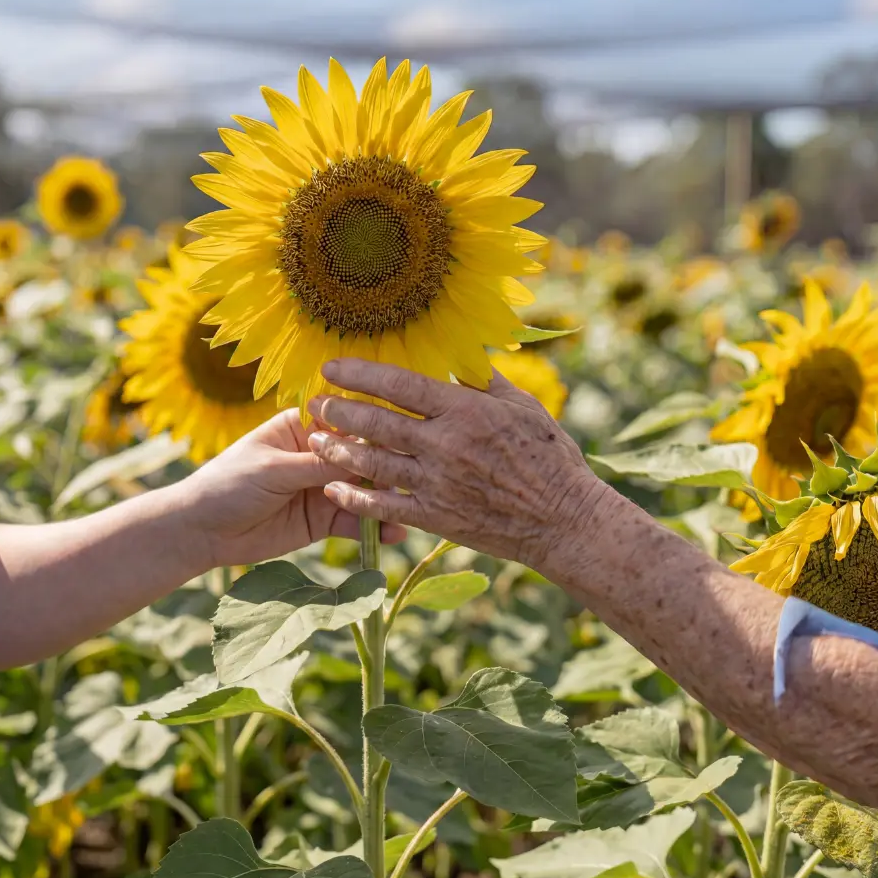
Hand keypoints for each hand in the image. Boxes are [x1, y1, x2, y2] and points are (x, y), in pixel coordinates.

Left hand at [183, 408, 405, 567]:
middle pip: (359, 457)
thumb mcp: (274, 469)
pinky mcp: (323, 520)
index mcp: (301, 427)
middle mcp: (317, 454)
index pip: (343, 421)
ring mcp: (322, 487)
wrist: (202, 532)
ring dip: (384, 500)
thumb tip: (364, 455)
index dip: (371, 426)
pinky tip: (394, 532)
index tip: (404, 431)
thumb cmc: (229, 483)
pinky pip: (354, 521)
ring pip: (362, 491)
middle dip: (385, 466)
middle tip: (415, 475)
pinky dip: (373, 526)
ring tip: (410, 508)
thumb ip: (318, 464)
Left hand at [305, 359, 610, 567]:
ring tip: (313, 440)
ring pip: (375, 462)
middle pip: (378, 422)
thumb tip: (461, 356)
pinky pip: (386, 506)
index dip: (362, 374)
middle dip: (340, 411)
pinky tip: (333, 489)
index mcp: (466, 411)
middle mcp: (445, 444)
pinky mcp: (436, 517)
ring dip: (339, 450)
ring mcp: (438, 483)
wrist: (564, 521)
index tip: (333, 368)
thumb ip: (486, 382)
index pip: (401, 385)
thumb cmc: (550, 459)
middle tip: (314, 403)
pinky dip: (356, 497)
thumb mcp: (523, 408)